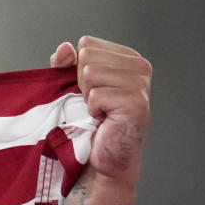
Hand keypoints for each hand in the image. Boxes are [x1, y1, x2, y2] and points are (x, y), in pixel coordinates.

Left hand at [50, 36, 150, 188]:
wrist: (104, 159)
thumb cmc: (91, 124)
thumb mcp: (75, 86)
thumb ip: (67, 64)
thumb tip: (64, 48)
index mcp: (128, 57)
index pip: (87, 44)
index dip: (77, 70)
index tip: (89, 91)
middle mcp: (140, 66)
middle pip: (87, 57)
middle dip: (81, 83)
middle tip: (94, 104)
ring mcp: (140, 84)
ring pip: (90, 74)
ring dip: (86, 98)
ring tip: (98, 112)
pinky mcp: (135, 103)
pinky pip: (95, 95)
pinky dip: (91, 111)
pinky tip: (103, 120)